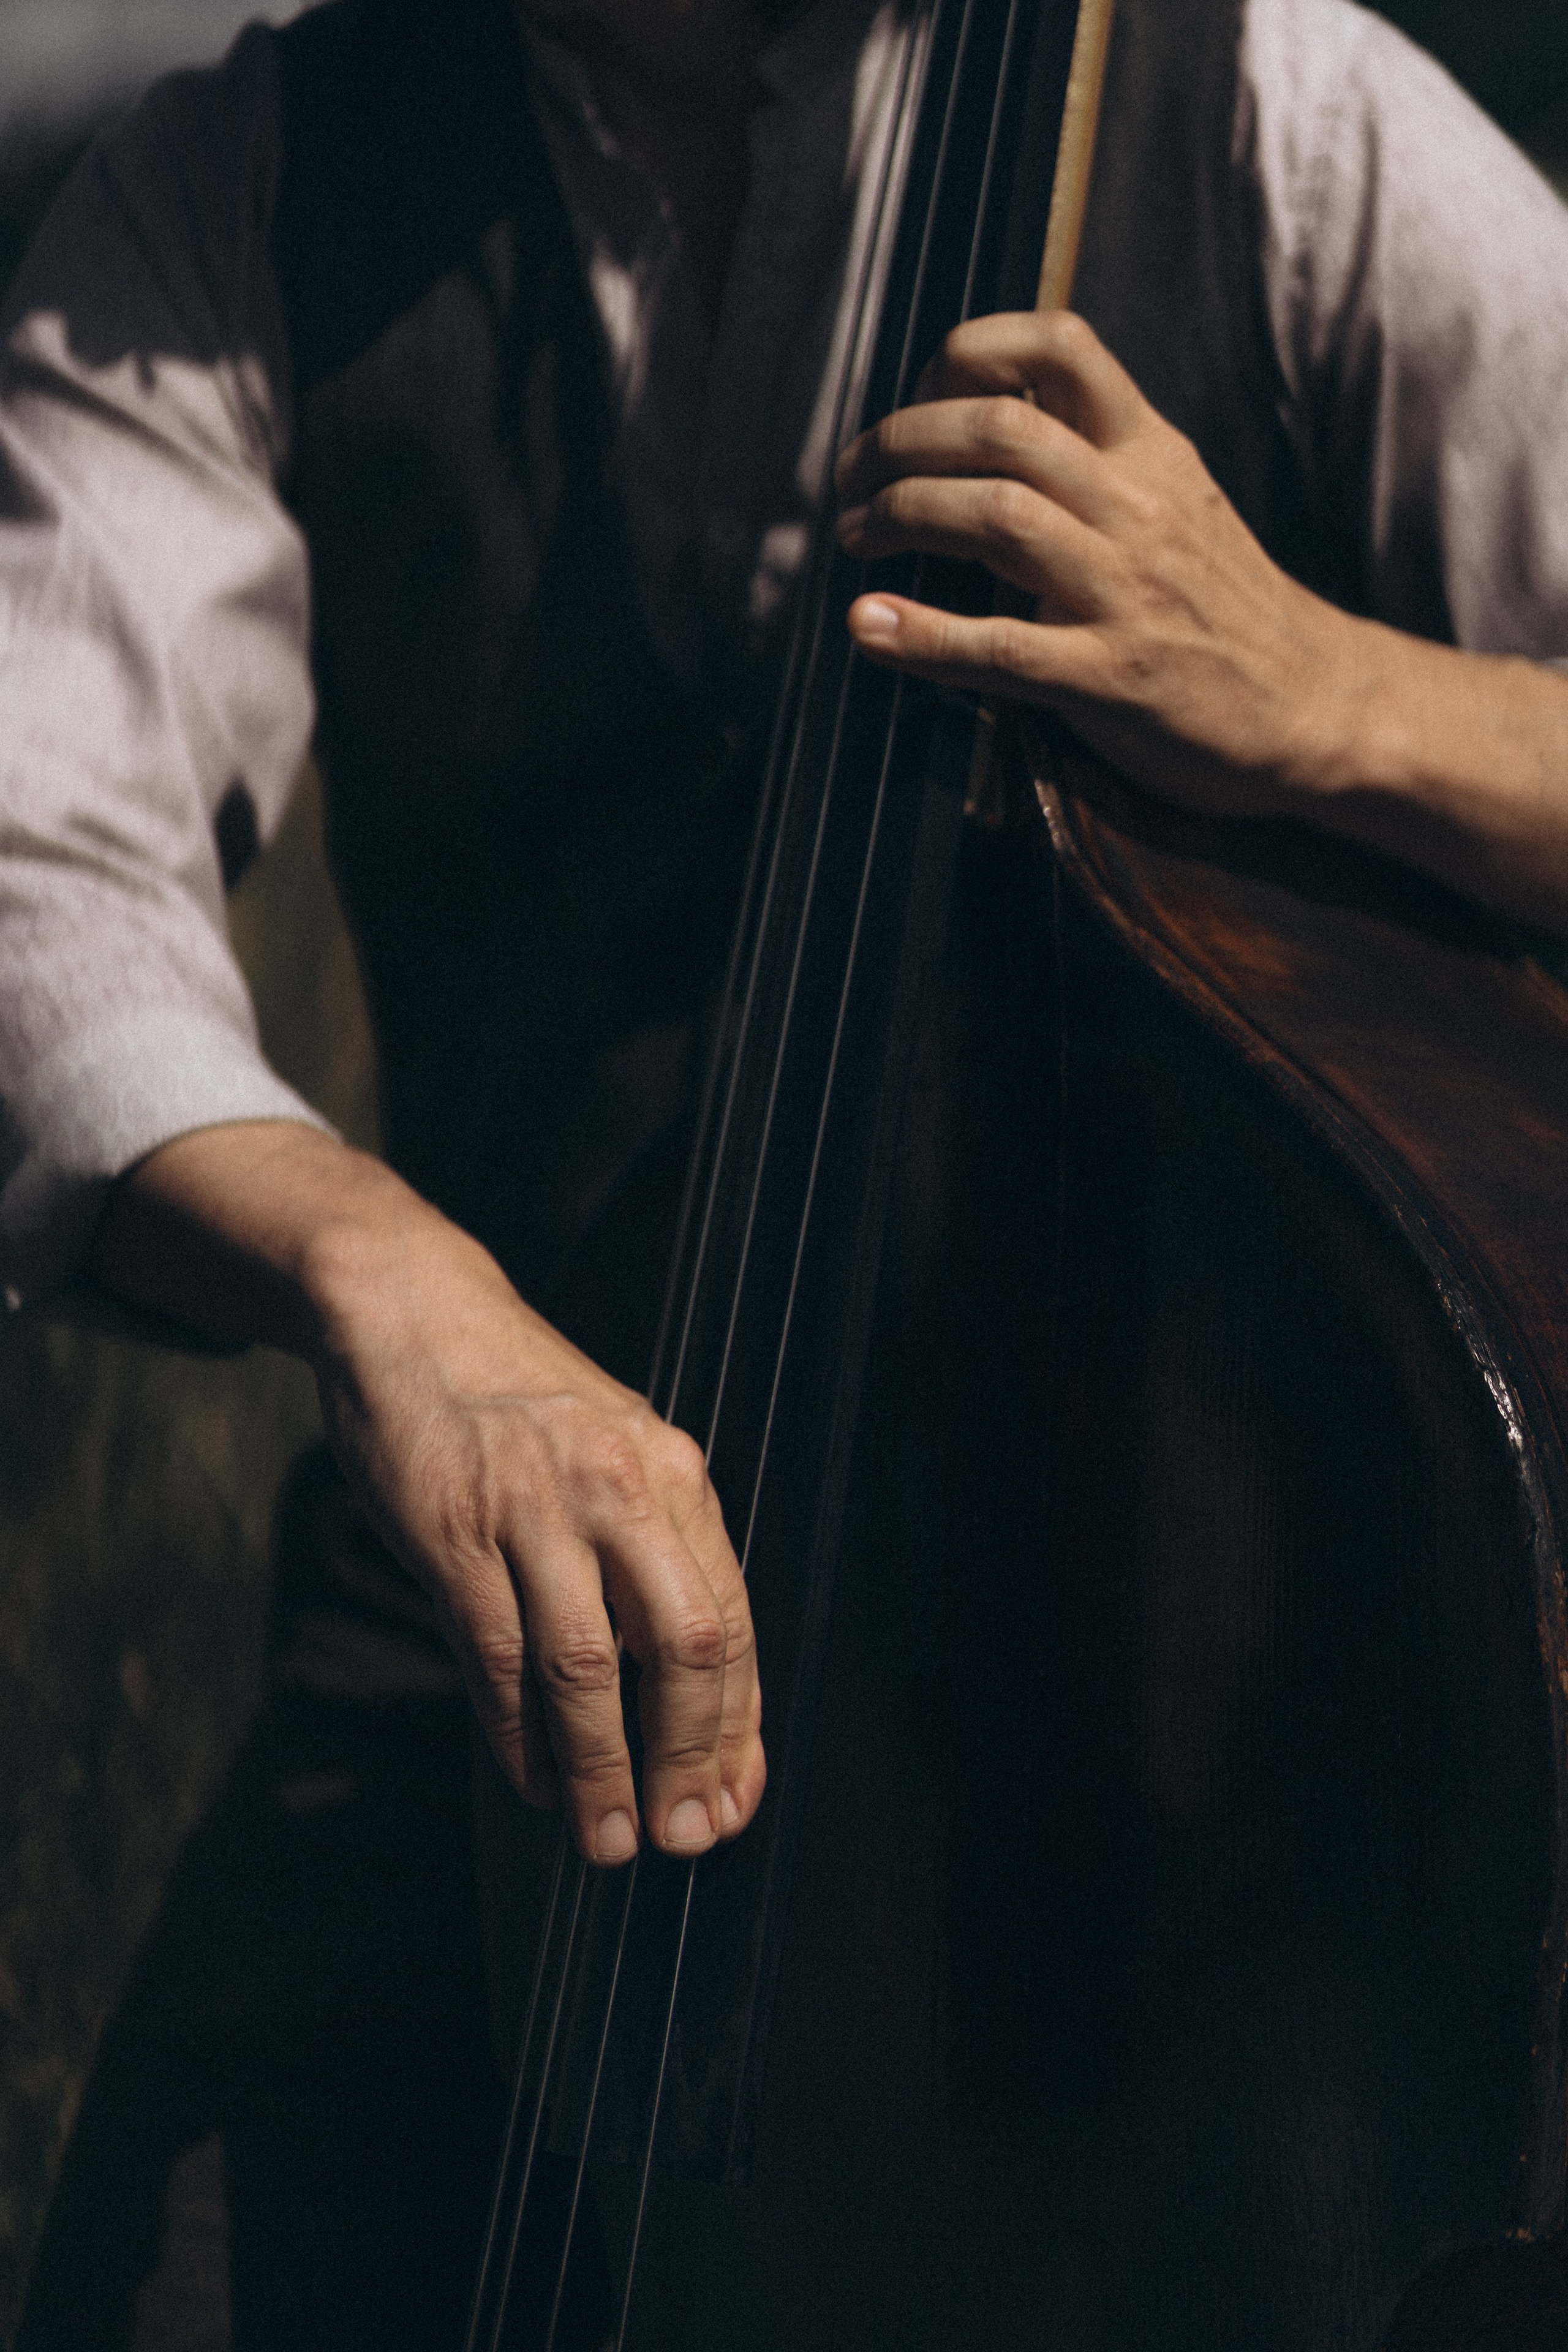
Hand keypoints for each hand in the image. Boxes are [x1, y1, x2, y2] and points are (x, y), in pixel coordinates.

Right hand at [89, 1124, 766, 1867]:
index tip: (733, 1800)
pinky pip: (496, 1655)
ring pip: (585, 1667)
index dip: (736, 1725)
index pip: (729, 1621)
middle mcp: (619, 1487)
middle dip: (685, 1759)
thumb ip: (657, 1555)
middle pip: (680, 1646)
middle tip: (680, 1835)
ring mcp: (533, 1508)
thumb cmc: (523, 1402)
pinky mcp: (452, 1531)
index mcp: (674, 1474)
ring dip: (599, 1769)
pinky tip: (534, 1778)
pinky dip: (518, 1735)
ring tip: (605, 1838)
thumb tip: (697, 1691)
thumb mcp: (617, 1454)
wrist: (413, 1313)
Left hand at [834, 310, 1359, 816]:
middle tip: (852, 476)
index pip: (1060, 346)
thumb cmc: (1227, 609)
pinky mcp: (1112, 678)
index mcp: (1153, 452)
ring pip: (993, 518)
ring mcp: (1126, 593)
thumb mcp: (1174, 503)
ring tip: (854, 535)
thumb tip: (986, 425)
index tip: (920, 392)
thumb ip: (1095, 462)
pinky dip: (921, 634)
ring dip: (899, 517)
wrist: (1318, 705)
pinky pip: (1001, 647)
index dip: (968, 351)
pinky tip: (870, 625)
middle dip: (901, 441)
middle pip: (999, 428)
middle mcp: (1138, 506)